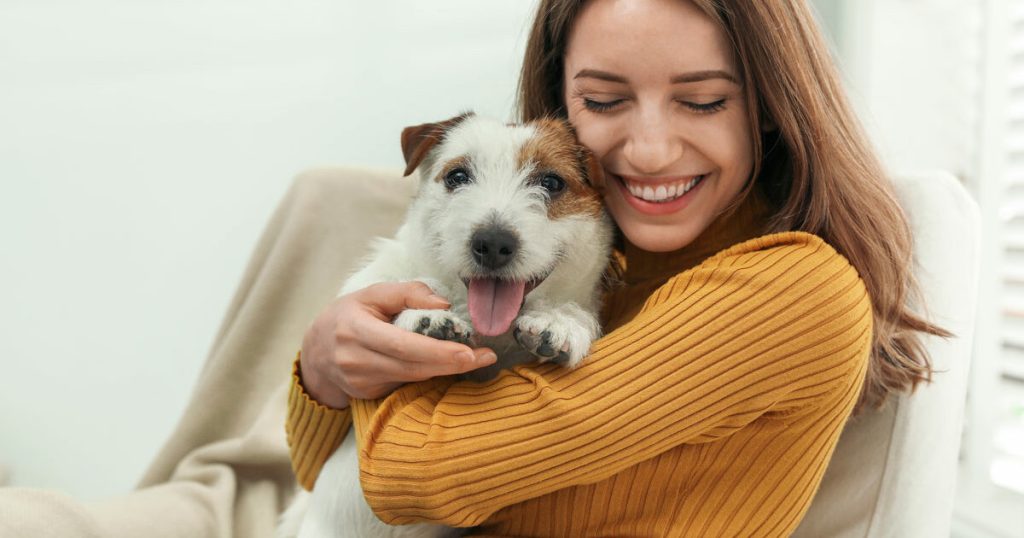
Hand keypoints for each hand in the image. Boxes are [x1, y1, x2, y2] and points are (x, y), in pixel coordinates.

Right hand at [299, 281, 496, 408]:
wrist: (315, 352)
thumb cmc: (348, 316)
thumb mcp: (371, 294)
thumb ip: (407, 293)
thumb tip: (443, 305)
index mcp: (355, 330)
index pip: (402, 345)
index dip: (437, 351)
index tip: (468, 352)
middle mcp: (356, 360)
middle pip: (412, 367)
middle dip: (451, 364)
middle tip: (484, 358)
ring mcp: (360, 382)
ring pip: (412, 378)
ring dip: (445, 370)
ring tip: (475, 359)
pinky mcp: (368, 394)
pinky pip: (405, 383)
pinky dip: (427, 374)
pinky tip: (445, 365)